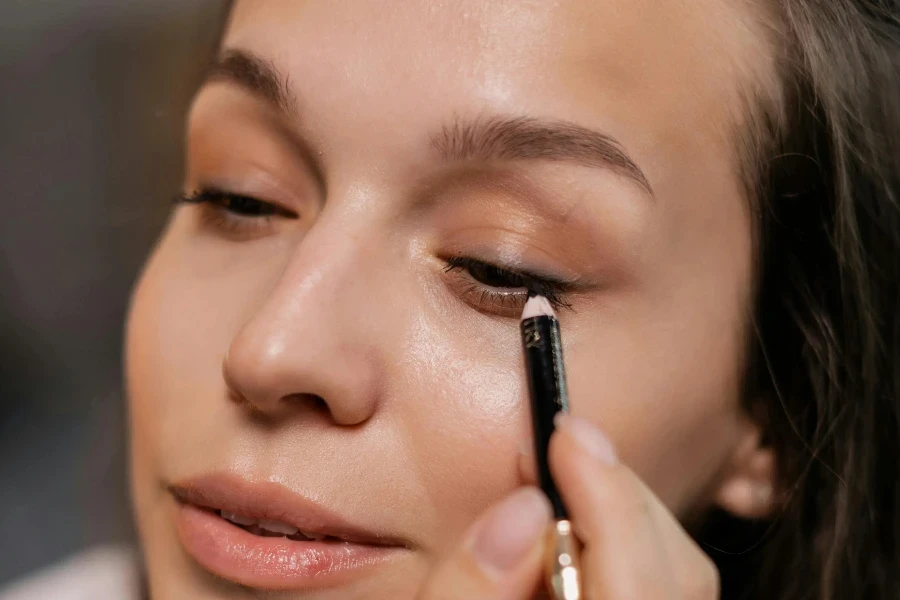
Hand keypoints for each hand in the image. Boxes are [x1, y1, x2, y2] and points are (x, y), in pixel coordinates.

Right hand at [416, 414, 719, 598]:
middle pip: (677, 576)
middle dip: (620, 499)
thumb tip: (523, 509)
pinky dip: (626, 558)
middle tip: (561, 457)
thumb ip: (467, 594)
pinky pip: (662, 597)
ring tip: (562, 502)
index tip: (565, 436)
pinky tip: (575, 552)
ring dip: (625, 526)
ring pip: (681, 584)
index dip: (606, 495)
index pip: (634, 586)